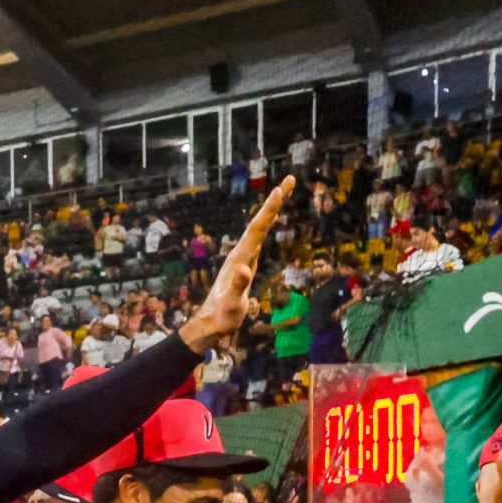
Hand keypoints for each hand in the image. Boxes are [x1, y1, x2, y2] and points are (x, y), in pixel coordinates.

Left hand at [180, 178, 295, 352]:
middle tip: (290, 180)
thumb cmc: (223, 316)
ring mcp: (242, 258)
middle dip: (275, 201)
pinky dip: (266, 225)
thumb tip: (245, 269)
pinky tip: (270, 220)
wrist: (211, 323)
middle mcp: (240, 253)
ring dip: (271, 209)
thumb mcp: (233, 303)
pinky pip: (258, 238)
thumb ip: (238, 287)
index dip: (269, 209)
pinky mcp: (245, 264)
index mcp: (240, 258)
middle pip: (259, 222)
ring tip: (283, 192)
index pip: (256, 228)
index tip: (280, 189)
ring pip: (259, 228)